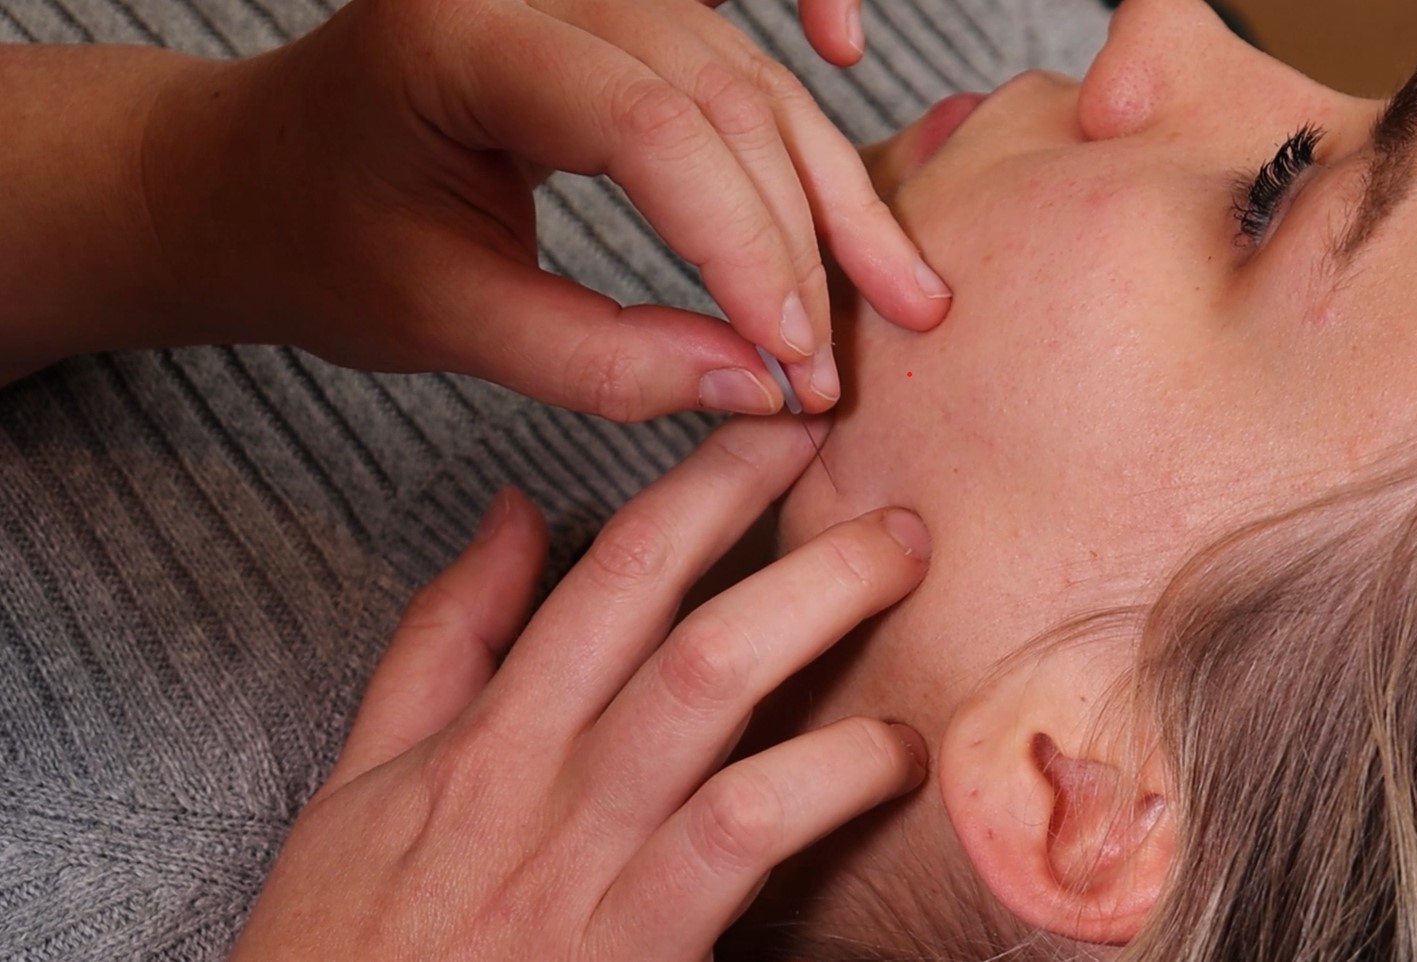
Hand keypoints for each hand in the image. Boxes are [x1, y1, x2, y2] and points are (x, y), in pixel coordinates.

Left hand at [141, 0, 951, 419]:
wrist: (259, 172)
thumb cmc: (320, 241)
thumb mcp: (435, 319)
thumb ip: (594, 359)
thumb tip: (758, 388)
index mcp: (459, 35)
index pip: (648, 129)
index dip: (742, 248)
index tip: (795, 362)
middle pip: (721, 95)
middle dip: (804, 237)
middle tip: (847, 359)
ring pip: (747, 76)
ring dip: (828, 187)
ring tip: (899, 289)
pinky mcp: (609, 9)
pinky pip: (730, 28)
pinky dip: (795, 54)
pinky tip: (846, 50)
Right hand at [230, 415, 930, 959]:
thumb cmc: (350, 947)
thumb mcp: (362, 784)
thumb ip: (441, 641)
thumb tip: (509, 511)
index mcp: (488, 729)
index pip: (615, 564)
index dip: (711, 478)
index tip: (786, 419)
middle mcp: (542, 774)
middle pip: (677, 606)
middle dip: (787, 525)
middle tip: (895, 495)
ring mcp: (591, 856)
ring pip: (711, 686)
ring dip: (820, 614)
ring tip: (906, 582)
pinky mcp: (638, 942)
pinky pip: (742, 830)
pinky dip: (828, 775)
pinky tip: (890, 754)